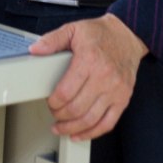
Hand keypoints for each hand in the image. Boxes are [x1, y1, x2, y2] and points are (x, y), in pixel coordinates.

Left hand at [29, 13, 147, 140]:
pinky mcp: (123, 98)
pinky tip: (80, 133)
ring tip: (62, 127)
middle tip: (54, 113)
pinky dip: (92, 133)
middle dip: (60, 115)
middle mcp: (103, 76)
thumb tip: (35, 50)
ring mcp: (115, 89)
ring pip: (90, 119)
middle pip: (76, 108)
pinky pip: (107, 123)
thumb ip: (53, 40)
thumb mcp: (74, 29)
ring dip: (72, 128)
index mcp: (89, 58)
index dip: (54, 102)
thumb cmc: (100, 33)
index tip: (50, 101)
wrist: (126, 35)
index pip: (66, 91)